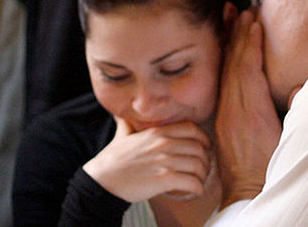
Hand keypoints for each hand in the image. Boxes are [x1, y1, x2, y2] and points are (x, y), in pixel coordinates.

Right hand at [83, 117, 210, 201]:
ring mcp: (164, 161)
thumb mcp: (122, 136)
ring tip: (199, 181)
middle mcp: (164, 144)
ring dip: (202, 175)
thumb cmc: (112, 160)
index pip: (192, 129)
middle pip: (199, 148)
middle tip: (202, 169)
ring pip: (198, 166)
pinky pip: (192, 182)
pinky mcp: (163, 179)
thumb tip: (122, 115)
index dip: (203, 138)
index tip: (205, 147)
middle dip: (205, 160)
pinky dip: (198, 188)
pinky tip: (195, 191)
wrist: (101, 180)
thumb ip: (128, 125)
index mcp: (157, 132)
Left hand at [215, 10, 282, 207]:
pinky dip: (225, 61)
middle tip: (239, 9)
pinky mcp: (222, 119)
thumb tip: (301, 87)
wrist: (247, 195)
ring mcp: (225, 115)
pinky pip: (222, 83)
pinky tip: (226, 51)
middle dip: (236, 34)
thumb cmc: (272, 171)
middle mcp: (234, 111)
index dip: (250, 44)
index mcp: (252, 115)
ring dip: (228, 43)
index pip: (248, 70)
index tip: (254, 22)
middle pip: (233, 64)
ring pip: (224, 71)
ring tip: (229, 19)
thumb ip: (298, 113)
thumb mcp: (291, 143)